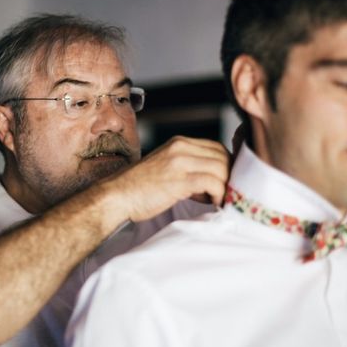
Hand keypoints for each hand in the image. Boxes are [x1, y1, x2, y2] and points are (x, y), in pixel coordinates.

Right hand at [101, 136, 230, 222]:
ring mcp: (180, 162)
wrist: (116, 196)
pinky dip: (219, 195)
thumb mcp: (165, 168)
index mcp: (178, 143)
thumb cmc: (138, 189)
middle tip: (225, 194)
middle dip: (230, 177)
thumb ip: (188, 169)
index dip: (226, 166)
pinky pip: (213, 183)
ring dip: (226, 187)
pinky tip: (214, 204)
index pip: (216, 147)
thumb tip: (212, 184)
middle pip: (223, 156)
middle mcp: (181, 147)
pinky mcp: (179, 179)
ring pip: (222, 169)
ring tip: (219, 201)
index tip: (224, 183)